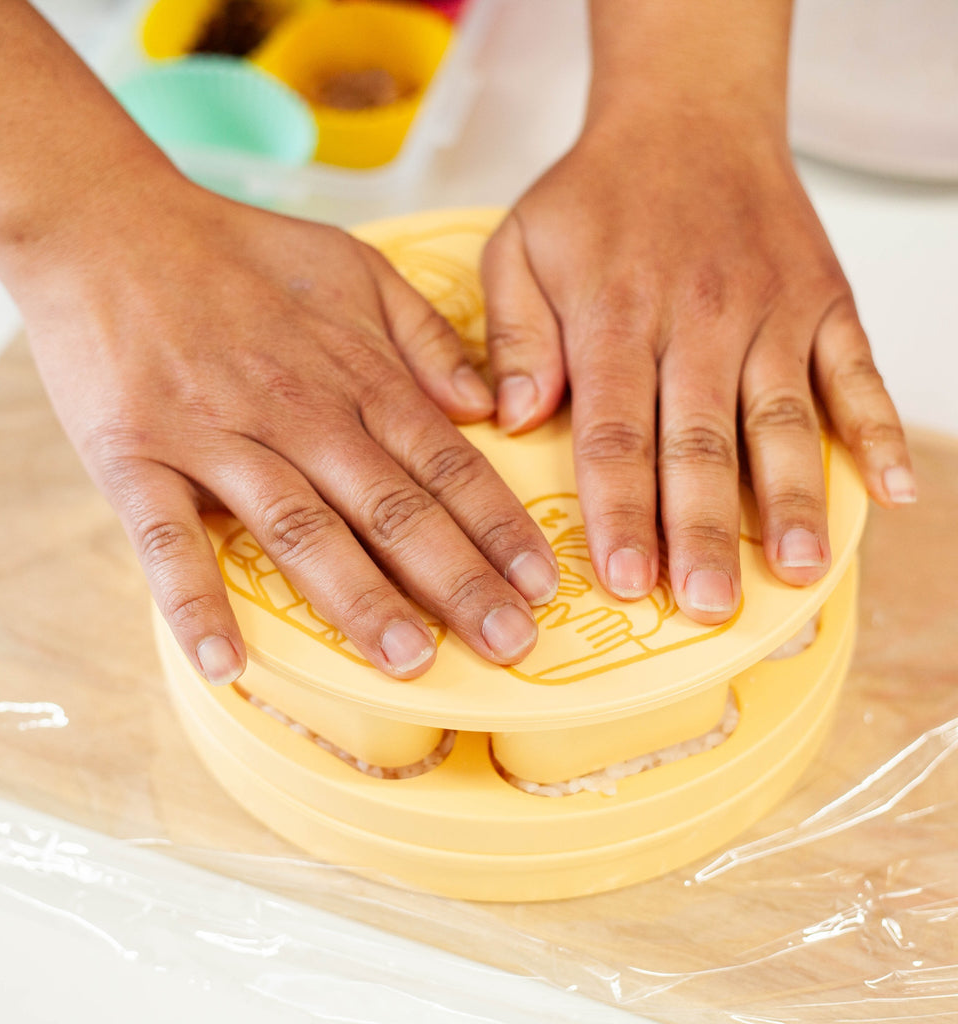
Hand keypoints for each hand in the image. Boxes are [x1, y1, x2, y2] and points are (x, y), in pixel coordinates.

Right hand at [10, 178, 558, 681]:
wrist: (108, 225)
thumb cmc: (241, 253)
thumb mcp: (357, 268)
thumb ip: (425, 339)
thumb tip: (486, 407)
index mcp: (357, 374)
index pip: (446, 465)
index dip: (500, 527)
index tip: (543, 584)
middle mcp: (299, 413)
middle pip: (392, 509)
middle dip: (458, 580)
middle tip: (511, 643)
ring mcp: (217, 437)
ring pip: (301, 530)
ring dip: (358, 599)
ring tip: (410, 661)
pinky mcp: (136, 458)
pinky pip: (167, 540)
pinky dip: (194, 603)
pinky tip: (226, 664)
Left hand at [482, 110, 912, 622]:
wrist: (687, 114)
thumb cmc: (596, 195)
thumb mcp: (519, 247)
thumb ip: (512, 337)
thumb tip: (511, 420)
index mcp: (616, 316)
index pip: (617, 433)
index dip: (622, 512)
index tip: (625, 580)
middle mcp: (700, 319)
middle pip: (702, 443)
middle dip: (705, 531)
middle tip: (708, 605)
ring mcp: (770, 311)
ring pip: (784, 419)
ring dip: (795, 500)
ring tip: (799, 571)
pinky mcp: (823, 300)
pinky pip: (856, 370)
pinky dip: (877, 429)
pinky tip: (891, 489)